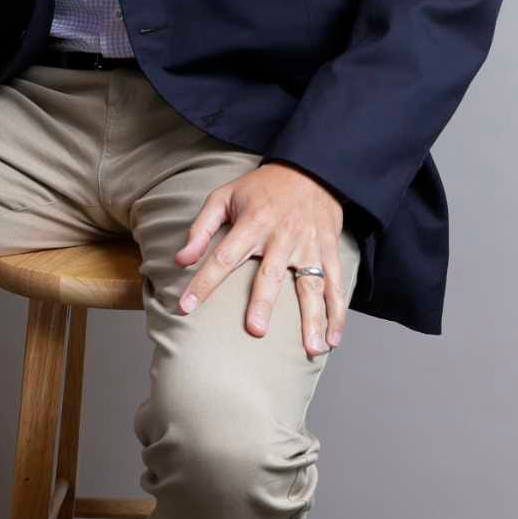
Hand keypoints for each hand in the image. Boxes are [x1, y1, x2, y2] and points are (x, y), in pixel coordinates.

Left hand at [175, 162, 347, 357]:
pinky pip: (335, 285)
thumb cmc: (261, 188)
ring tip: (312, 348)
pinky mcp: (328, 251)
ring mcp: (308, 246)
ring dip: (313, 318)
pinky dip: (337, 312)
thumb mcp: (224, 197)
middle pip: (271, 274)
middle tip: (256, 330)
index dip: (204, 283)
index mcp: (252, 224)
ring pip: (311, 285)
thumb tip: (180, 259)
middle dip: (263, 302)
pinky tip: (333, 339)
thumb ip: (201, 229)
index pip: (223, 257)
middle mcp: (281, 237)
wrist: (311, 169)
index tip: (186, 307)